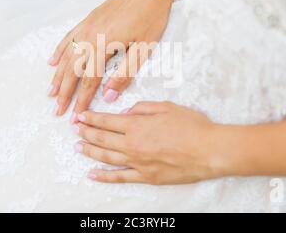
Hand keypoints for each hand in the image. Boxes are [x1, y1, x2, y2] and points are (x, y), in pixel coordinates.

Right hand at [48, 0, 173, 119]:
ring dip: (58, 75)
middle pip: (73, 70)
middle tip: (58, 110)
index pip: (90, 80)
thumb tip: (108, 96)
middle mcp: (90, 36)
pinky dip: (59, 51)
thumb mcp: (143, 49)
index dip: (82, 100)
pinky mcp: (89, 19)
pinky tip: (53, 61)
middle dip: (65, 92)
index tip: (75, 115)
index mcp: (104, 46)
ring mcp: (87, 26)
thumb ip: (124, 74)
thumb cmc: (151, 17)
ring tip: (51, 91)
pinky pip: (68, 37)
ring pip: (67, 56)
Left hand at [73, 101, 234, 183]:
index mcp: (137, 125)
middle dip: (86, 132)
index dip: (91, 118)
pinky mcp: (146, 177)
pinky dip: (104, 176)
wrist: (210, 150)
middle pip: (102, 138)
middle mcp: (133, 145)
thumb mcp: (167, 107)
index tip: (80, 116)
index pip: (107, 121)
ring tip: (78, 146)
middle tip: (75, 129)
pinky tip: (92, 174)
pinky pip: (120, 178)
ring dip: (90, 151)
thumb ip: (142, 108)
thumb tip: (124, 113)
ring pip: (106, 157)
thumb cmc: (192, 126)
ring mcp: (138, 163)